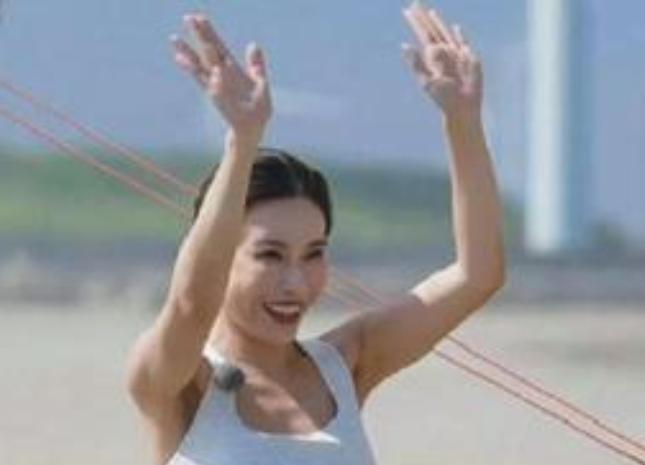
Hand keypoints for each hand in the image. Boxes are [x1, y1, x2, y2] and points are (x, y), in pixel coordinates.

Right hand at [171, 14, 271, 142]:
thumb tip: (253, 44)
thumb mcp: (260, 83)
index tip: (198, 16)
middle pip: (207, 51)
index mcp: (232, 69)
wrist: (254, 129)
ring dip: (190, 55)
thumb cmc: (257, 108)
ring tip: (175, 43)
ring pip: (202, 68)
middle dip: (199, 35)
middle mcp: (221, 76)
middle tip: (187, 17)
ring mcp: (218, 87)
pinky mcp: (220, 100)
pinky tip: (212, 72)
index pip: (218, 46)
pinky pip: (215, 88)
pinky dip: (214, 80)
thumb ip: (256, 65)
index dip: (209, 32)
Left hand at [402, 2, 482, 118]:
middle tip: (415, 2)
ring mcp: (455, 54)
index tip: (406, 10)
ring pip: (445, 33)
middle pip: (431, 30)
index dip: (415, 22)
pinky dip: (458, 34)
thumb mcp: (426, 80)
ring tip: (429, 12)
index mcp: (431, 57)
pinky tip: (454, 27)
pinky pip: (462, 42)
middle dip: (423, 17)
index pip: (422, 34)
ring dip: (437, 22)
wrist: (462, 106)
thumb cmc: (443, 97)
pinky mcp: (468, 57)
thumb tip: (404, 45)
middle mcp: (442, 53)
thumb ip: (416, 62)